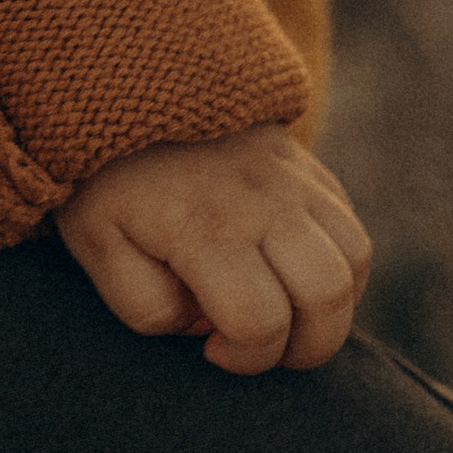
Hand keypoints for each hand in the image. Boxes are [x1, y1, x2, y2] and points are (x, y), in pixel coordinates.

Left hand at [55, 123, 370, 373]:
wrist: (121, 95)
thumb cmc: (106, 183)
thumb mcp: (98, 248)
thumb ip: (148, 306)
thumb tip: (207, 326)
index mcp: (204, 226)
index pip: (260, 322)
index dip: (245, 357)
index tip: (212, 349)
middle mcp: (261, 199)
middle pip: (327, 295)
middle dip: (305, 347)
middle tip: (260, 343)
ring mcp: (291, 176)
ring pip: (354, 258)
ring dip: (331, 306)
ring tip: (284, 311)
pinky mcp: (306, 163)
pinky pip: (350, 226)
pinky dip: (338, 266)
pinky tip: (292, 275)